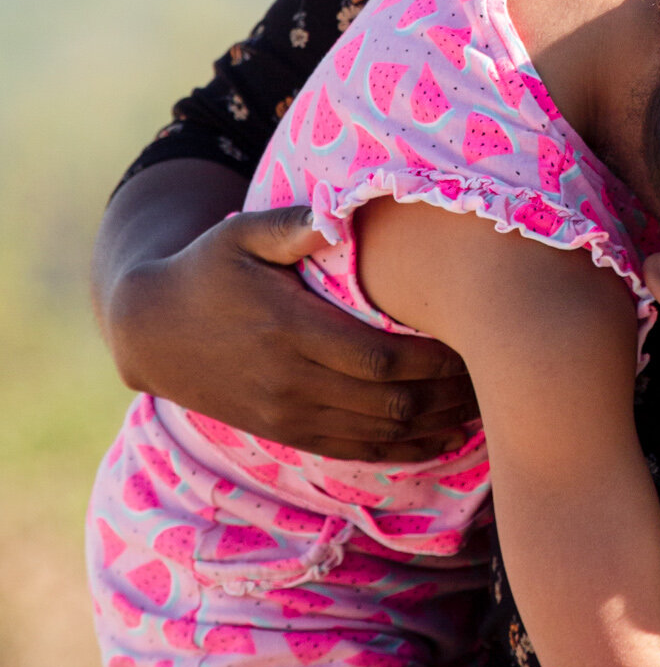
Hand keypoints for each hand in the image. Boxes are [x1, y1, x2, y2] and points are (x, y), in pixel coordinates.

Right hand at [100, 167, 476, 458]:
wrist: (152, 330)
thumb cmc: (208, 269)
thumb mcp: (240, 234)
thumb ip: (292, 226)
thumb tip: (335, 214)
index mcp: (290, 330)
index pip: (380, 358)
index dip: (435, 359)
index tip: (479, 338)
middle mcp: (293, 381)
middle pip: (390, 401)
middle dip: (450, 393)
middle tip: (500, 371)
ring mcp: (289, 414)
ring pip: (380, 433)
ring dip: (438, 424)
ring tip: (486, 405)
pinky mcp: (287, 432)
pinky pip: (355, 452)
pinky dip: (405, 449)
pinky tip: (444, 438)